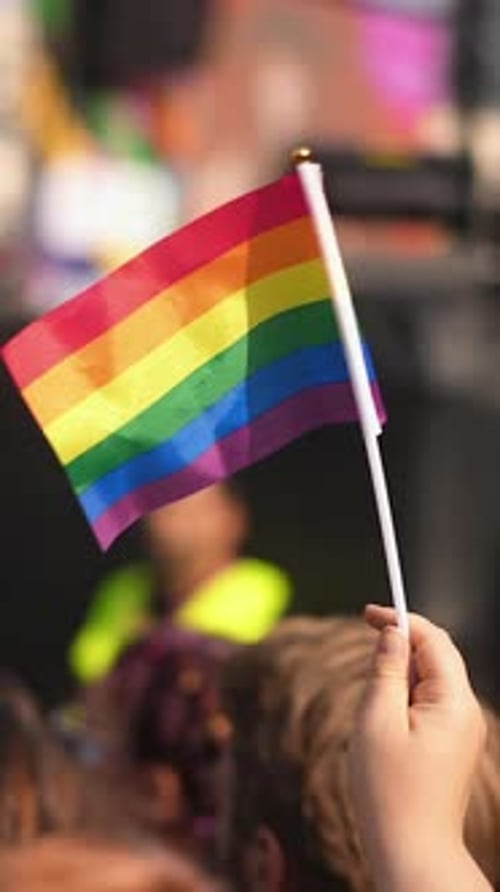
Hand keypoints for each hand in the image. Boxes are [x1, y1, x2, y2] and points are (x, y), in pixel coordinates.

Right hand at [349, 605, 489, 891]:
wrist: (412, 852)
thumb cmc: (389, 791)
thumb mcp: (376, 720)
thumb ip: (385, 670)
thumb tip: (391, 634)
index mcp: (453, 702)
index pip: (433, 639)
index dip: (401, 619)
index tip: (368, 612)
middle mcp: (465, 712)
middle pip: (437, 656)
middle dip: (402, 642)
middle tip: (366, 638)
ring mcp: (461, 730)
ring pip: (432, 678)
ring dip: (401, 671)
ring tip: (372, 697)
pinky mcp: (452, 745)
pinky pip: (431, 702)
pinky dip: (406, 693)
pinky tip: (384, 714)